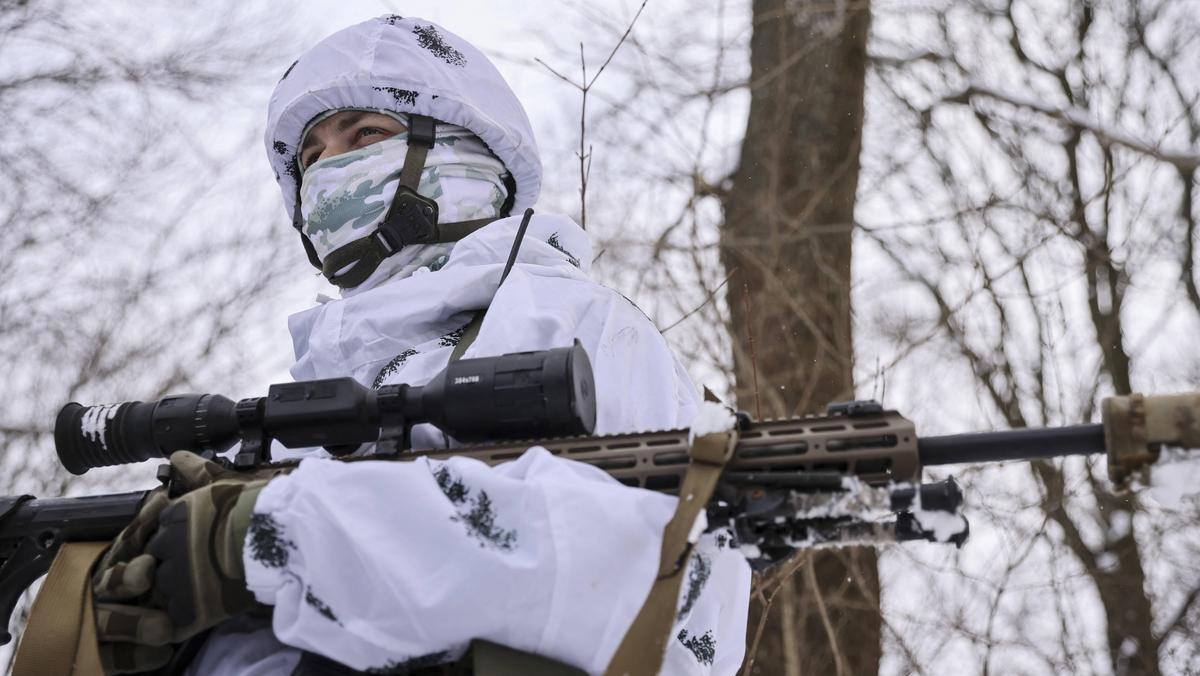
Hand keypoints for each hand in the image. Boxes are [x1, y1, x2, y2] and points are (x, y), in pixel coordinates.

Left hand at [92, 452, 269, 673]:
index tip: (202, 543)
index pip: (162, 533)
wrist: (279, 538)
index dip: (181, 541)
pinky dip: (189, 619)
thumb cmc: (260, 508)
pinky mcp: (186, 611)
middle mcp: (165, 546)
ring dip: (182, 593)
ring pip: (165, 592)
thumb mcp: (225, 483)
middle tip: (206, 567)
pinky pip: (176, 622)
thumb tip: (176, 457)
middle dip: (177, 565)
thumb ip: (196, 471)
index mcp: (172, 515)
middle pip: (159, 562)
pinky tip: (209, 608)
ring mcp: (174, 580)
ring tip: (211, 587)